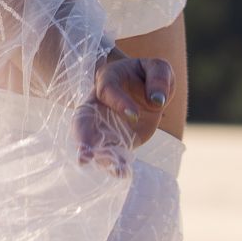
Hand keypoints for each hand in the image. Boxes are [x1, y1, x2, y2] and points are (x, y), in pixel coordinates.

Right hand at [74, 49, 174, 177]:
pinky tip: (122, 173)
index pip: (108, 91)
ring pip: (95, 141)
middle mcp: (99, 104)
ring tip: (114, 170)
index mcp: (107, 80)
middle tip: (85, 156)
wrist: (141, 88)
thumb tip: (157, 101)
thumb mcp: (156, 67)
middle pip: (84, 120)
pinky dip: (115, 163)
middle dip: (83, 138)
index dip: (120, 103)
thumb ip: (158, 78)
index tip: (135, 116)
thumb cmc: (145, 74)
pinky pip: (111, 152)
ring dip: (101, 157)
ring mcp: (105, 124)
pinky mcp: (116, 139)